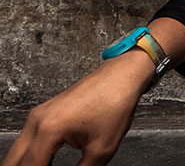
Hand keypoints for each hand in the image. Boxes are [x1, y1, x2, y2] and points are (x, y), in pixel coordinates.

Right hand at [1, 51, 152, 165]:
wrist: (121, 75)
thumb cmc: (116, 103)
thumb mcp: (102, 149)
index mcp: (49, 130)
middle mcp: (38, 120)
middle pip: (14, 161)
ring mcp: (38, 115)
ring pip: (17, 151)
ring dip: (28, 163)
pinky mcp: (43, 113)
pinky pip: (27, 141)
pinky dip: (31, 155)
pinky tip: (44, 163)